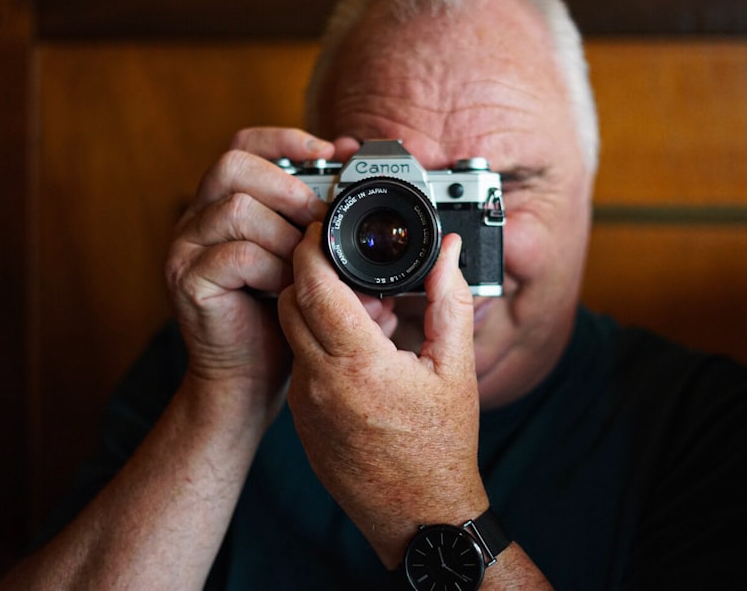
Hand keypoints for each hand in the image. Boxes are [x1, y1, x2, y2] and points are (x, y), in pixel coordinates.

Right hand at [165, 128, 358, 420]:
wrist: (248, 379)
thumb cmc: (279, 317)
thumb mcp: (306, 258)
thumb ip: (320, 216)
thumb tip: (355, 164)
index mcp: (225, 202)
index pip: (245, 145)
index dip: (286, 139)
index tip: (332, 151)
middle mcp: (198, 217)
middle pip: (233, 165)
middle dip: (287, 186)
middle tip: (318, 218)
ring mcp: (186, 247)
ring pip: (237, 208)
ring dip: (284, 234)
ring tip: (304, 265)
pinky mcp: (186, 280)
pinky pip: (234, 255)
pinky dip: (272, 269)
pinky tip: (285, 289)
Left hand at [278, 225, 487, 567]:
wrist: (419, 517)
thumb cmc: (442, 447)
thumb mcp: (455, 368)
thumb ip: (448, 301)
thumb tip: (449, 252)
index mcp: (359, 364)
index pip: (313, 285)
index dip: (312, 247)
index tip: (321, 228)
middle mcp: (321, 383)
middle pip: (291, 302)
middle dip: (311, 274)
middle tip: (349, 268)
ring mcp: (306, 406)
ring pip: (294, 334)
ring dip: (318, 312)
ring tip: (368, 317)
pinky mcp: (302, 423)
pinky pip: (300, 367)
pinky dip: (320, 346)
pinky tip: (360, 354)